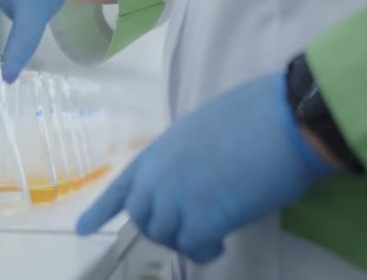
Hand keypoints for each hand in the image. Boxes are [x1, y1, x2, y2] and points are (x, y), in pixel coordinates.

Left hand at [77, 74, 334, 262]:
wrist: (283, 116)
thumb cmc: (251, 115)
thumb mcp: (200, 131)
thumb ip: (182, 159)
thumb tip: (189, 179)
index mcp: (157, 152)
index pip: (121, 187)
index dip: (100, 210)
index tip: (83, 230)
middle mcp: (158, 175)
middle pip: (141, 217)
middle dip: (161, 228)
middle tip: (191, 228)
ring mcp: (177, 196)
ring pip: (164, 234)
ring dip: (184, 240)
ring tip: (211, 235)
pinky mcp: (203, 216)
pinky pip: (192, 246)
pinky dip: (204, 251)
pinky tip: (220, 243)